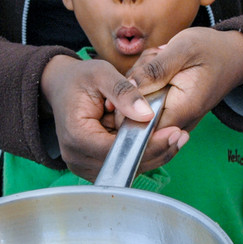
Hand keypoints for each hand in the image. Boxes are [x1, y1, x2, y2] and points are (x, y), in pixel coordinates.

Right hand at [40, 56, 184, 181]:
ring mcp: (83, 165)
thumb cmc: (80, 79)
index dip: (148, 144)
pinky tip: (159, 140)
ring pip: (126, 169)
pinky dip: (141, 154)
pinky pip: (122, 165)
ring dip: (152, 155)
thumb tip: (147, 115)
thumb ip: (123, 92)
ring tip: (175, 137)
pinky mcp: (92, 166)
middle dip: (156, 152)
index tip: (174, 132)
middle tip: (181, 136)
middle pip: (124, 165)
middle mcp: (76, 157)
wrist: (61, 87)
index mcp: (76, 135)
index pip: (117, 150)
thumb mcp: (101, 74)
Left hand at [123, 28, 242, 170]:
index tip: (135, 77)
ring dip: (142, 79)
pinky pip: (147, 99)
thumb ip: (155, 70)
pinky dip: (148, 81)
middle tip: (153, 60)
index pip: (140, 126)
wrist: (234, 55)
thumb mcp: (183, 50)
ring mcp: (174, 117)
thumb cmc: (212, 49)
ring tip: (160, 59)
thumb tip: (128, 88)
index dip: (126, 105)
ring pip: (139, 104)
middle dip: (135, 85)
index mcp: (181, 110)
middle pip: (135, 113)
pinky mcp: (170, 109)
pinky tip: (161, 66)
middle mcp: (177, 121)